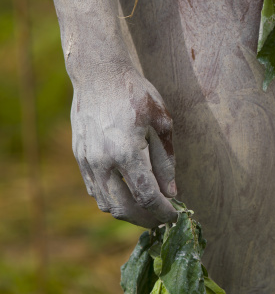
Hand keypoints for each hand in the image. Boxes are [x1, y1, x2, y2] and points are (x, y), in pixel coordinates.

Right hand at [71, 63, 177, 227]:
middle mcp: (102, 161)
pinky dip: (112, 199)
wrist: (98, 73)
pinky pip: (95, 190)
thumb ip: (166, 161)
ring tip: (146, 210)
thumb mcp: (161, 122)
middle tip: (162, 220)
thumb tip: (171, 192)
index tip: (176, 216)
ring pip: (106, 203)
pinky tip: (127, 195)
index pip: (147, 196)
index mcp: (126, 151)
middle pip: (124, 208)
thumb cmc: (135, 93)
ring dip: (127, 213)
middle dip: (146, 220)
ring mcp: (87, 161)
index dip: (163, 212)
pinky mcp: (79, 157)